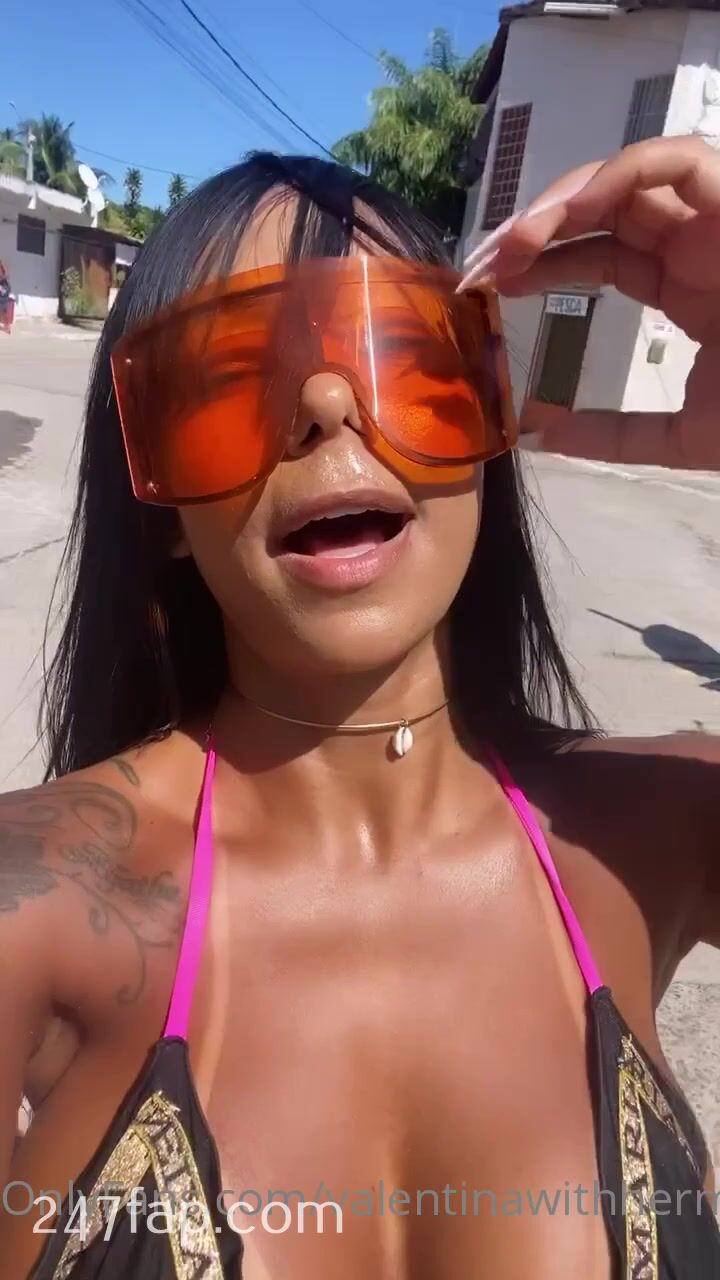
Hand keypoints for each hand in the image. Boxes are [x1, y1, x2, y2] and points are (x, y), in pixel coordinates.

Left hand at [460, 136, 719, 469]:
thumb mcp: (681, 437)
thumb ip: (613, 434)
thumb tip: (540, 435)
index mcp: (687, 286)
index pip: (599, 252)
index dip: (541, 262)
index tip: (488, 290)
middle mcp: (699, 242)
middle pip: (602, 206)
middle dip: (536, 227)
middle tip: (484, 265)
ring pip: (629, 175)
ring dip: (563, 199)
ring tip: (513, 244)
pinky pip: (675, 160)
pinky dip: (614, 178)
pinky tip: (565, 218)